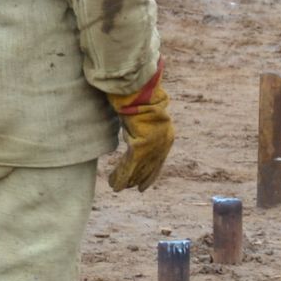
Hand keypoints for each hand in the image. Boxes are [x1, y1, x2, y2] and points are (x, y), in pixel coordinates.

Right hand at [107, 67, 174, 191]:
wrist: (138, 92)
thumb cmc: (139, 100)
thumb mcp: (143, 118)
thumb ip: (141, 129)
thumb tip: (134, 133)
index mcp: (166, 137)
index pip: (158, 162)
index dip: (150, 176)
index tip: (143, 186)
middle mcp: (162, 145)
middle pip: (148, 168)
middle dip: (137, 179)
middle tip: (130, 188)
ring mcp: (152, 147)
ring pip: (137, 169)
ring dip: (126, 180)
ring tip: (117, 189)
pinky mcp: (141, 148)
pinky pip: (129, 166)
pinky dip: (121, 176)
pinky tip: (115, 185)